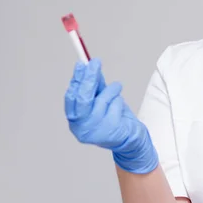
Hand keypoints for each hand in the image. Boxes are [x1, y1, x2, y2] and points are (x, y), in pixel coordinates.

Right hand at [64, 59, 158, 173]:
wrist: (130, 140)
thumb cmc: (113, 119)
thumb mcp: (101, 101)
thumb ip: (95, 87)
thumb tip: (90, 67)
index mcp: (75, 121)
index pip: (72, 98)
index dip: (76, 80)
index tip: (82, 64)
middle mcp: (82, 128)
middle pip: (83, 99)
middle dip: (89, 78)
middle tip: (95, 62)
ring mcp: (96, 130)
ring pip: (102, 99)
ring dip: (111, 89)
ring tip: (117, 88)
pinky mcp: (111, 130)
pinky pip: (115, 105)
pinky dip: (119, 100)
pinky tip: (120, 106)